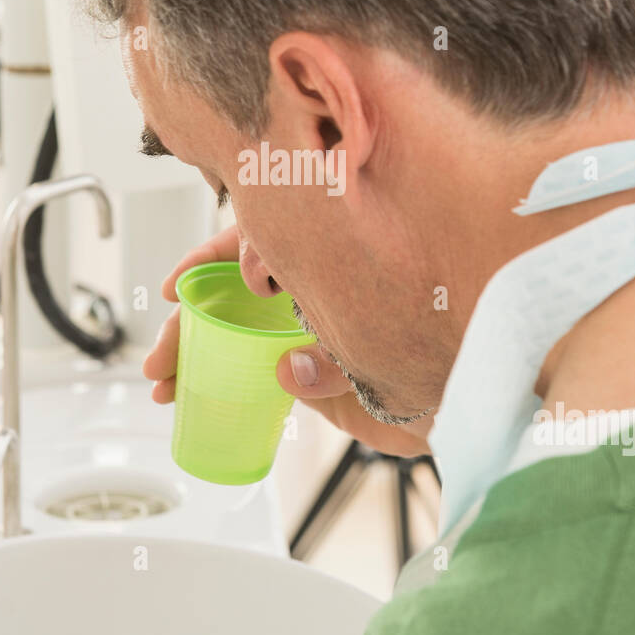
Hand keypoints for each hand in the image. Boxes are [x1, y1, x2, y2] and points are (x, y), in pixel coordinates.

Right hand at [143, 225, 433, 458]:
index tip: (178, 285)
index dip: (212, 261)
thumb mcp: (392, 348)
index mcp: (332, 259)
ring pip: (233, 327)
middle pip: (232, 290)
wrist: (473, 394)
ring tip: (163, 381)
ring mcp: (305, 327)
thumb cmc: (449, 344)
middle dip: (189, 321)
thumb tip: (287, 373)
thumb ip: (337, 359)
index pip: (259, 240)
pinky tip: (184, 393)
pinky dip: (214, 378)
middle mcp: (312, 288)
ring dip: (191, 349)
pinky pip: (249, 366)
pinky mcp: (306, 368)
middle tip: (160, 355)